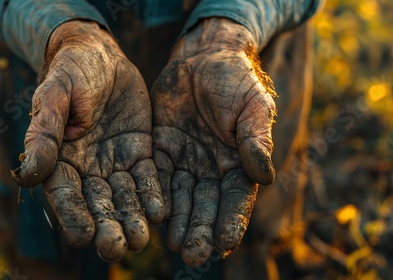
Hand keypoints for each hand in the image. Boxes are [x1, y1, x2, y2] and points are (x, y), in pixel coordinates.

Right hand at [11, 21, 164, 260]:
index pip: (65, 194)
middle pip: (97, 204)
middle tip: (117, 249)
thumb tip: (28, 176)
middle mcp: (88, 169)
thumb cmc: (70, 72)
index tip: (83, 236)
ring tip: (142, 240)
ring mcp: (115, 163)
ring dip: (132, 219)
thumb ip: (44, 134)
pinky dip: (153, 195)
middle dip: (107, 227)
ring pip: (124, 198)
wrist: (101, 55)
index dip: (73, 215)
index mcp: (60, 159)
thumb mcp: (54, 96)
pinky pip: (147, 178)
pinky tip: (161, 212)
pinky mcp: (139, 153)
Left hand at [151, 18, 276, 266]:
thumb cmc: (235, 79)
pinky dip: (152, 197)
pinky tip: (149, 216)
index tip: (225, 244)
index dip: (231, 221)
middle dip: (200, 230)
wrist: (202, 58)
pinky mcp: (158, 151)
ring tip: (171, 245)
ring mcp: (183, 162)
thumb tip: (265, 175)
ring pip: (178, 198)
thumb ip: (256, 139)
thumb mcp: (253, 105)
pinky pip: (154, 176)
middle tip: (193, 255)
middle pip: (205, 205)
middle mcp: (209, 170)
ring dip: (176, 222)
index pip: (235, 199)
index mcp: (238, 163)